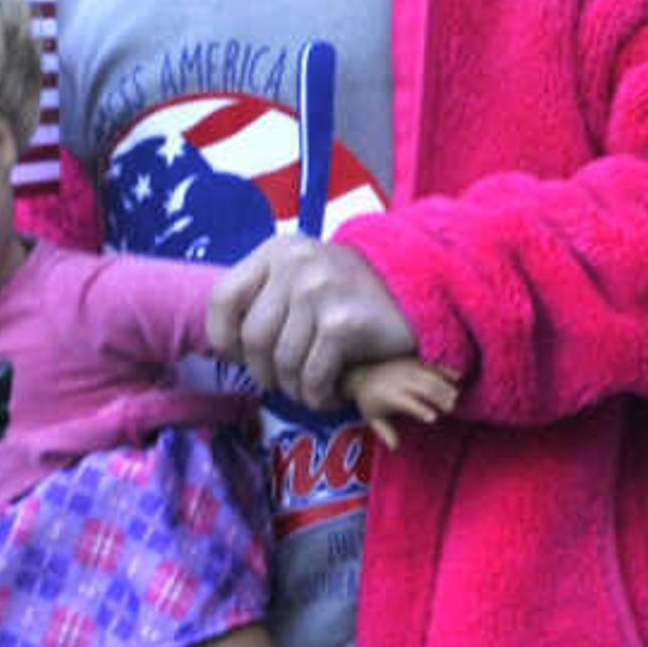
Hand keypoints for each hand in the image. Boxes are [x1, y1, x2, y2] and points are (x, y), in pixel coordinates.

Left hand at [210, 235, 422, 408]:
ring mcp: (319, 291)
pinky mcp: (343, 322)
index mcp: (278, 251)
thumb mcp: (305, 276)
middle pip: (253, 339)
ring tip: (313, 391)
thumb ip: (267, 297)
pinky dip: (318, 395)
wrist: (424, 288)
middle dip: (265, 373)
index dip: (226, 339)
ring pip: (283, 362)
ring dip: (296, 389)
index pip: (223, 299)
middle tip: (286, 383)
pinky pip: (312, 376)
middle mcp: (295, 265)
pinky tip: (332, 394)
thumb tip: (227, 349)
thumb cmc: (355, 292)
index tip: (244, 358)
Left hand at [343, 357, 459, 447]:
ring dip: (444, 385)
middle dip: (438, 396)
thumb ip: (385, 432)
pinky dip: (445, 371)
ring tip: (456, 396)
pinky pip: (431, 366)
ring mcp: (407, 369)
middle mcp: (400, 380)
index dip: (421, 410)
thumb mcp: (373, 418)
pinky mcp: (413, 362)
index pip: (408, 402)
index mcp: (390, 395)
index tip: (433, 418)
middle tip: (451, 407)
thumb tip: (395, 447)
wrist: (361, 375)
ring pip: (430, 376)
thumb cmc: (370, 402)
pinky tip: (458, 377)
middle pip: (422, 387)